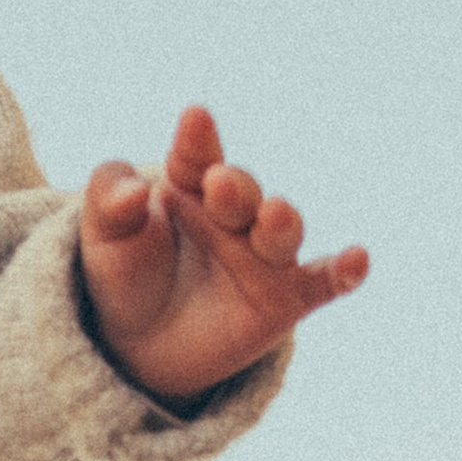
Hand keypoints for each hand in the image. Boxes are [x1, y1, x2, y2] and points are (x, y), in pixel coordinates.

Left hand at [78, 104, 365, 402]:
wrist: (138, 342)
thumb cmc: (123, 273)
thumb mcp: (102, 235)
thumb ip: (109, 201)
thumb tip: (136, 190)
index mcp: (191, 185)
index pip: (195, 158)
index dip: (197, 141)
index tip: (196, 118)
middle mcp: (234, 215)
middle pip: (241, 194)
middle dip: (234, 189)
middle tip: (219, 183)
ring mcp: (264, 254)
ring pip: (280, 232)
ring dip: (280, 220)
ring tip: (273, 213)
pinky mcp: (286, 297)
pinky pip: (322, 282)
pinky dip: (343, 271)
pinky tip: (359, 259)